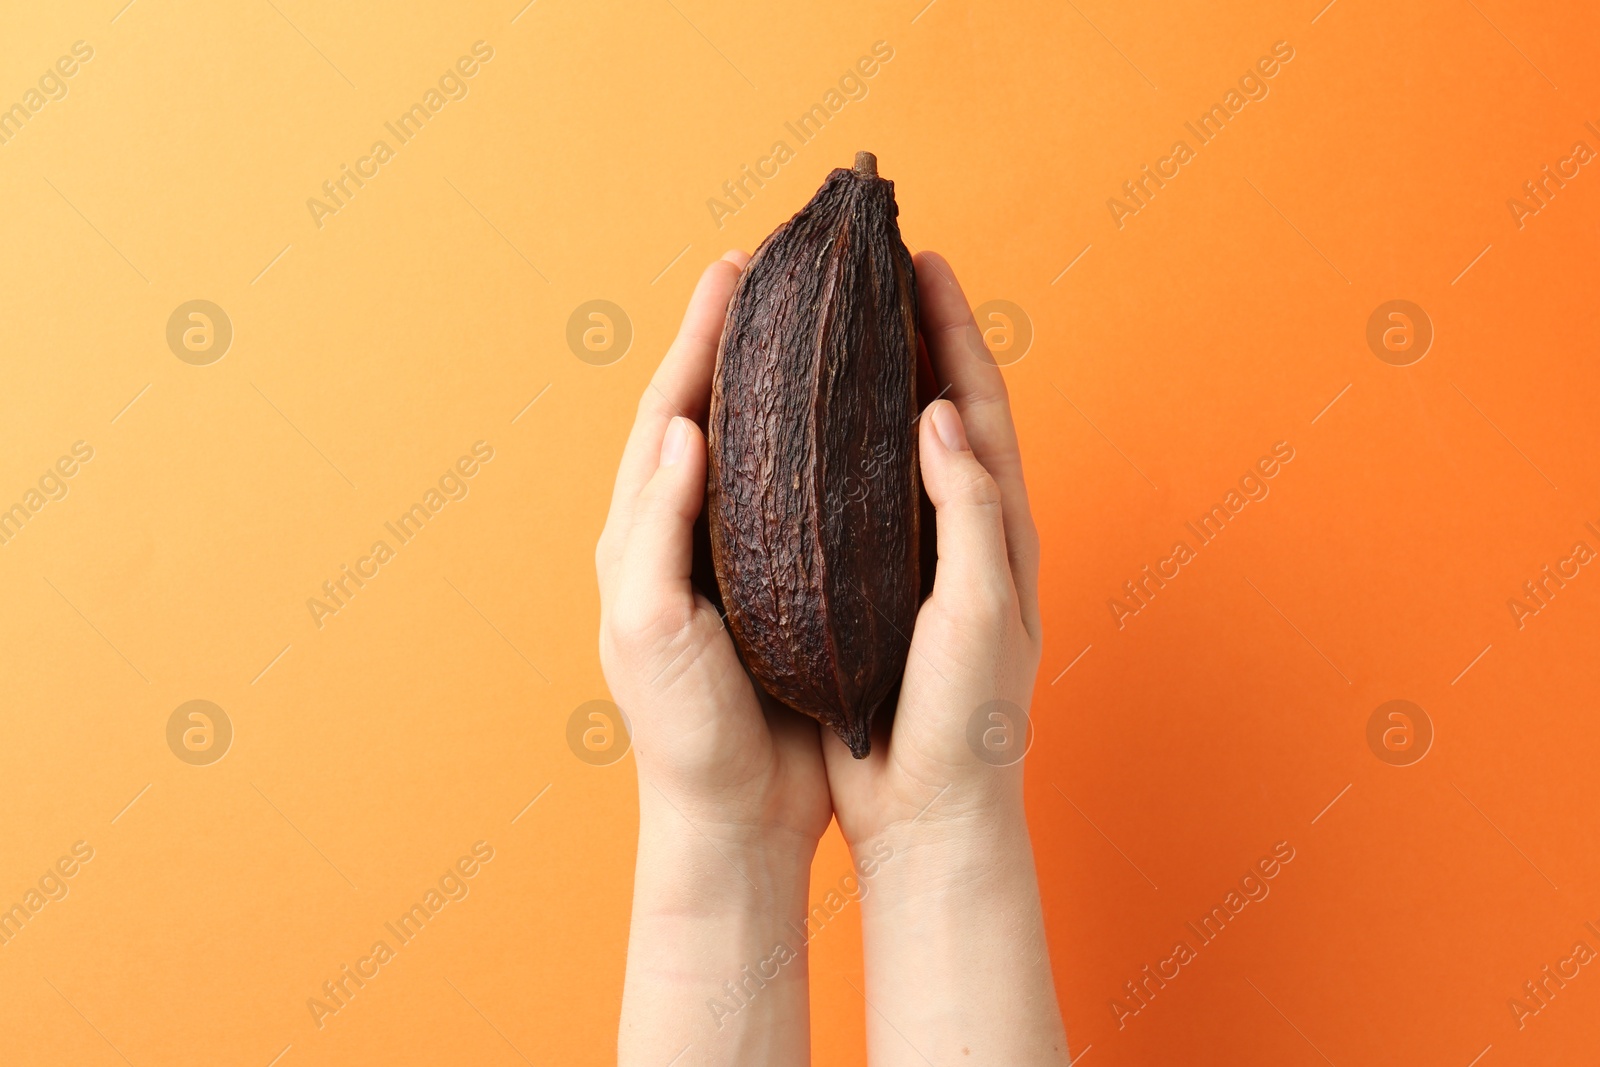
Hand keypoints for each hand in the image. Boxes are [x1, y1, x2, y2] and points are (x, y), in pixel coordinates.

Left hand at [597, 250, 831, 857]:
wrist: (733, 816)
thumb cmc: (683, 732)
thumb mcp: (651, 631)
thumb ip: (658, 533)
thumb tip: (682, 433)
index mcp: (642, 534)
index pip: (670, 411)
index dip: (699, 337)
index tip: (733, 270)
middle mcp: (685, 533)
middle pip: (712, 412)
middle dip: (739, 339)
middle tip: (782, 272)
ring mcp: (736, 558)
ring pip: (759, 448)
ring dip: (782, 384)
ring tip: (820, 325)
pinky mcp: (784, 588)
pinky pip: (801, 498)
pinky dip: (820, 449)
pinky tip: (856, 424)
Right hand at [822, 249, 1043, 852]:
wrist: (932, 814)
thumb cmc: (967, 721)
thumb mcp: (979, 610)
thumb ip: (971, 510)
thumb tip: (938, 411)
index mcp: (1000, 526)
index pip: (978, 402)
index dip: (953, 327)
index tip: (922, 260)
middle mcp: (960, 532)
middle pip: (937, 410)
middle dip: (910, 338)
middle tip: (868, 275)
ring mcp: (915, 562)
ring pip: (890, 454)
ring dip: (868, 389)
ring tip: (824, 337)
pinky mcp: (871, 595)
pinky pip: (851, 504)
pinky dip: (830, 457)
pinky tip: (790, 442)